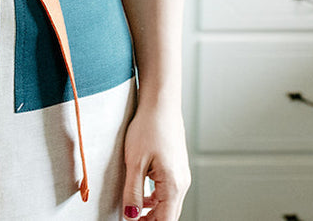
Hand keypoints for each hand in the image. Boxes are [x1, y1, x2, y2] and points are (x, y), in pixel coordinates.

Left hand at [120, 100, 188, 219]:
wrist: (161, 104)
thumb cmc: (148, 128)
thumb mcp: (135, 163)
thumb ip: (133, 193)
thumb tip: (131, 217)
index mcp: (173, 185)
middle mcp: (182, 183)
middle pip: (169, 216)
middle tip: (130, 220)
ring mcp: (181, 176)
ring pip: (169, 205)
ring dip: (153, 213)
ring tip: (133, 213)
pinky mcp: (176, 169)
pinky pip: (168, 193)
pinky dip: (156, 200)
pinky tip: (142, 197)